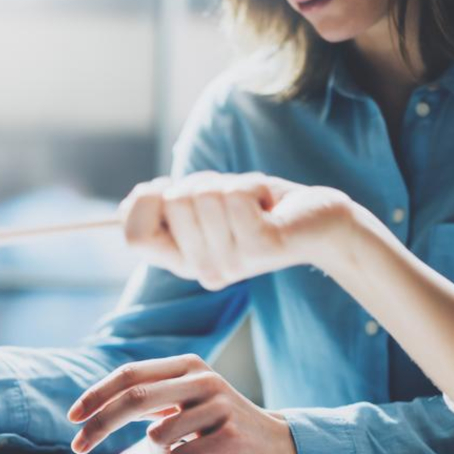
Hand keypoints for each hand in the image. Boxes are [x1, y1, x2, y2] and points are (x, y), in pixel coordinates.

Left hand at [68, 355, 297, 453]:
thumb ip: (152, 398)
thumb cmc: (220, 426)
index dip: (96, 394)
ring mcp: (219, 406)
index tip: (72, 417)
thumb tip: (96, 410)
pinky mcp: (230, 436)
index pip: (130, 374)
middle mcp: (202, 379)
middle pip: (134, 398)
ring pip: (157, 437)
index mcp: (187, 366)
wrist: (277, 445)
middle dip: (100, 424)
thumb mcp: (187, 401)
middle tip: (79, 445)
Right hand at [120, 171, 357, 290]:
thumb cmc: (259, 207)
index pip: (134, 236)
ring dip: (231, 183)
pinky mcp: (259, 246)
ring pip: (204, 195)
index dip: (145, 201)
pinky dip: (253, 185)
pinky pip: (235, 195)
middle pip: (171, 203)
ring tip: (253, 204)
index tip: (172, 190)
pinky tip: (269, 205)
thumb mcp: (205, 204)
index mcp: (183, 263)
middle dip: (201, 182)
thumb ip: (168, 205)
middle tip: (232, 200)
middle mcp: (203, 271)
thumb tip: (134, 199)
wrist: (319, 222)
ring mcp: (231, 262)